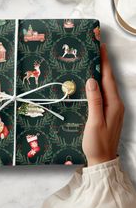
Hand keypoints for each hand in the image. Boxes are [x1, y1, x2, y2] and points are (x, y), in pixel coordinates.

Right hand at [83, 43, 123, 165]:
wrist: (103, 159)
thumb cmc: (97, 143)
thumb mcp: (95, 122)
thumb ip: (94, 101)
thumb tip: (92, 81)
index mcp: (114, 104)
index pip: (108, 79)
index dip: (104, 63)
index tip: (101, 48)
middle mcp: (116, 104)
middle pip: (109, 80)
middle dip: (104, 64)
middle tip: (96, 51)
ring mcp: (113, 108)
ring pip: (107, 86)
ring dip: (101, 73)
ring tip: (94, 62)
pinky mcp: (108, 112)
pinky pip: (104, 93)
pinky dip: (99, 84)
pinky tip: (93, 82)